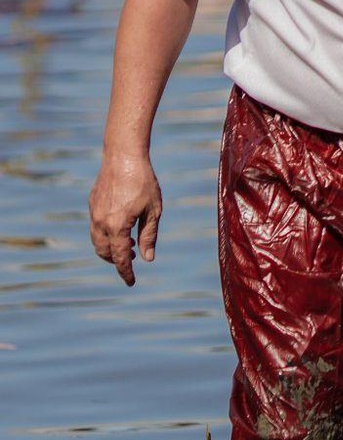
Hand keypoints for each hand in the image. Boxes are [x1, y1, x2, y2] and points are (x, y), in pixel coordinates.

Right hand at [89, 151, 162, 285]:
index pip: (119, 257)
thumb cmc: (144, 183)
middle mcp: (101, 222)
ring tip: (128, 245)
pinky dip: (105, 235)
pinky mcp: (92, 205)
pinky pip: (95, 227)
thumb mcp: (153, 211)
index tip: (131, 282)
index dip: (125, 272)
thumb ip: (149, 236)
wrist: (123, 158)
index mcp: (117, 226)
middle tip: (132, 259)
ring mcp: (94, 213)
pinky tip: (120, 228)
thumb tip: (147, 258)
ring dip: (110, 248)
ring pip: (97, 241)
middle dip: (116, 260)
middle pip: (104, 252)